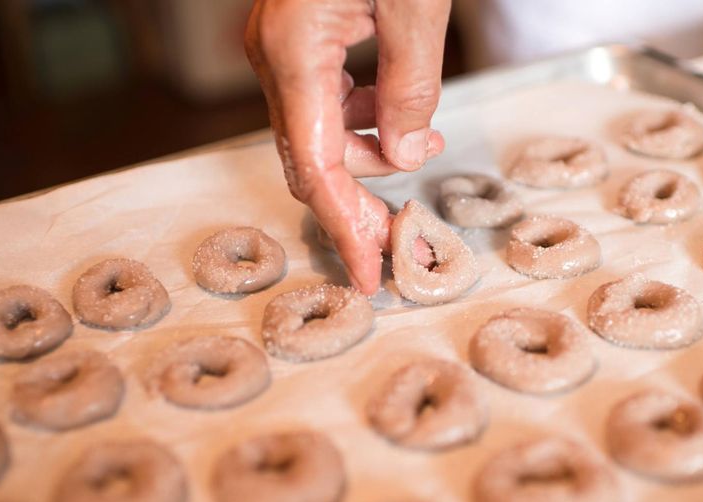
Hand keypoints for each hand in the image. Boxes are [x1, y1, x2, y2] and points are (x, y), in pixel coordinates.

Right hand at [245, 0, 451, 293]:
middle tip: (404, 236)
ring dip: (370, 157)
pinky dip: (362, 121)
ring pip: (317, 134)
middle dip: (358, 206)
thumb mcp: (414, 4)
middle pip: (310, 160)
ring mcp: (279, 46)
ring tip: (428, 145)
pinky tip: (397, 115)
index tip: (369, 274)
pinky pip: (321, 101)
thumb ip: (411, 83)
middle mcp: (274, 54)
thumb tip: (406, 155)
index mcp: (294, 51)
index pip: (315, 167)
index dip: (344, 229)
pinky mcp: (295, 38)